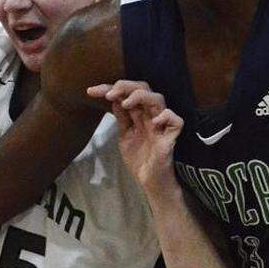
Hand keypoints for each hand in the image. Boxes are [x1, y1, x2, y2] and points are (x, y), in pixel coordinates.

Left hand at [88, 80, 183, 197]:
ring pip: (159, 99)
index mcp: (139, 114)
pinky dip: (166, 116)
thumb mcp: (125, 136)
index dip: (109, 88)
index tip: (92, 91)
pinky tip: (153, 122)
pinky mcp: (171, 138)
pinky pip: (176, 121)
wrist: (149, 182)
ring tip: (126, 103)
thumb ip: (122, 118)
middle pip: (144, 88)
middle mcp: (150, 115)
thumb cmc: (139, 159)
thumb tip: (114, 99)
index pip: (127, 93)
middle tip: (109, 93)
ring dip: (141, 96)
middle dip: (126, 86)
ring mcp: (161, 125)